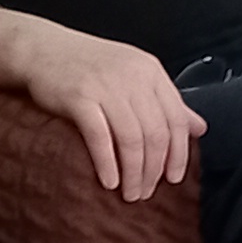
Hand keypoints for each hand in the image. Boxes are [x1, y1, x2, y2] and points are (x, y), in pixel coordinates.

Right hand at [22, 31, 205, 202]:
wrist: (42, 49)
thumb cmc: (89, 66)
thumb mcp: (133, 75)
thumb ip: (165, 101)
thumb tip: (199, 127)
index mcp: (150, 71)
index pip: (176, 118)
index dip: (179, 153)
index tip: (174, 178)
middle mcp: (132, 76)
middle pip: (155, 133)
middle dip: (154, 170)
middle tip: (146, 193)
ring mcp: (105, 85)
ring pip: (131, 139)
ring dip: (133, 173)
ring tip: (129, 193)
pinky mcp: (78, 96)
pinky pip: (100, 137)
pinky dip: (107, 163)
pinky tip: (109, 182)